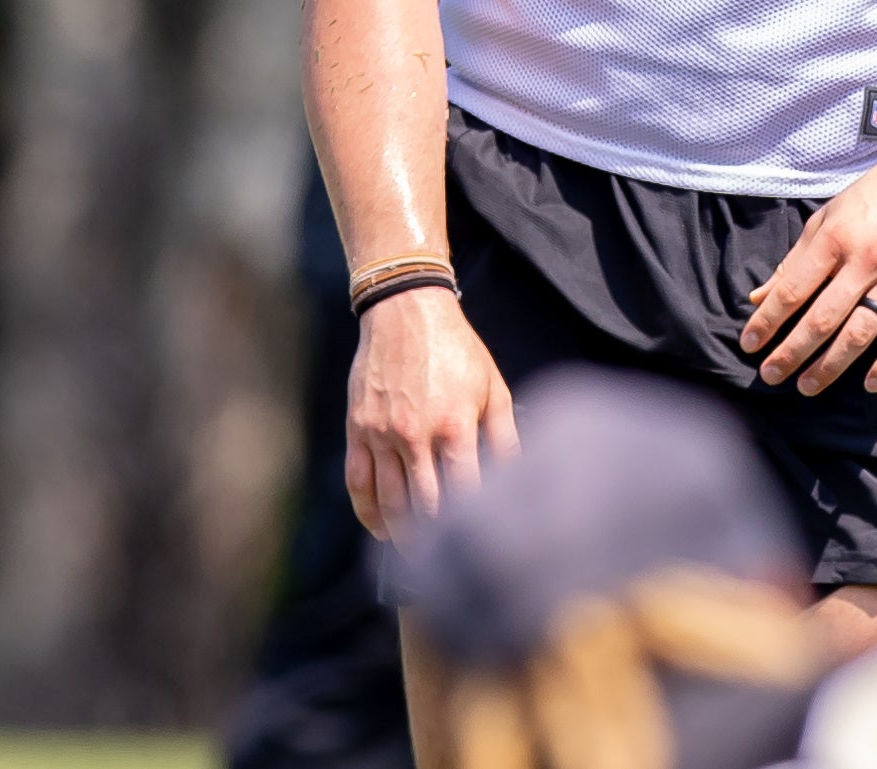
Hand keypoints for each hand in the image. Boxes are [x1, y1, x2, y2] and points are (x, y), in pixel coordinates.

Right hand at [343, 287, 517, 539]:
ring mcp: (381, 434)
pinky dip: (368, 512)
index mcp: (454, 425)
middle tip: (450, 564)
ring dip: (403, 535)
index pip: (463, 493)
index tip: (482, 546)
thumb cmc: (457, 350)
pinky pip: (358, 483)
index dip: (472, 525)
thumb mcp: (492, 387)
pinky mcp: (356, 429)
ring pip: (389, 502)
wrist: (406, 311)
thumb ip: (506, 436)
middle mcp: (415, 435)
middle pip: (424, 506)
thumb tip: (519, 477)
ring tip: (418, 557)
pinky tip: (382, 528)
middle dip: (438, 541)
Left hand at [742, 137, 876, 395]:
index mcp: (835, 238)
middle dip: (791, 352)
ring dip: (830, 365)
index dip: (768, 320)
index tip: (749, 344)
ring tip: (807, 386)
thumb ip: (795, 259)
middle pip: (822, 318)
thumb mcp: (829, 216)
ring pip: (859, 332)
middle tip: (771, 375)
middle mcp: (865, 259)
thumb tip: (759, 296)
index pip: (794, 289)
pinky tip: (869, 383)